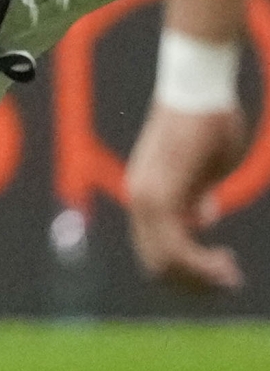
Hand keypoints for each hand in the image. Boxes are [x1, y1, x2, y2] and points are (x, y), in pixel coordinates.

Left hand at [129, 97, 249, 293]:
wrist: (199, 89)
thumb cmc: (207, 122)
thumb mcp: (205, 169)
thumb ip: (197, 196)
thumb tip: (201, 219)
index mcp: (148, 194)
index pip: (155, 248)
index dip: (186, 269)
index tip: (221, 271)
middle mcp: (140, 198)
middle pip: (156, 262)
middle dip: (193, 281)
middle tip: (228, 282)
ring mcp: (148, 197)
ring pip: (164, 260)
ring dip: (198, 276)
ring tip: (230, 276)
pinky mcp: (162, 194)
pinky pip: (174, 246)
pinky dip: (198, 264)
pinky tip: (223, 265)